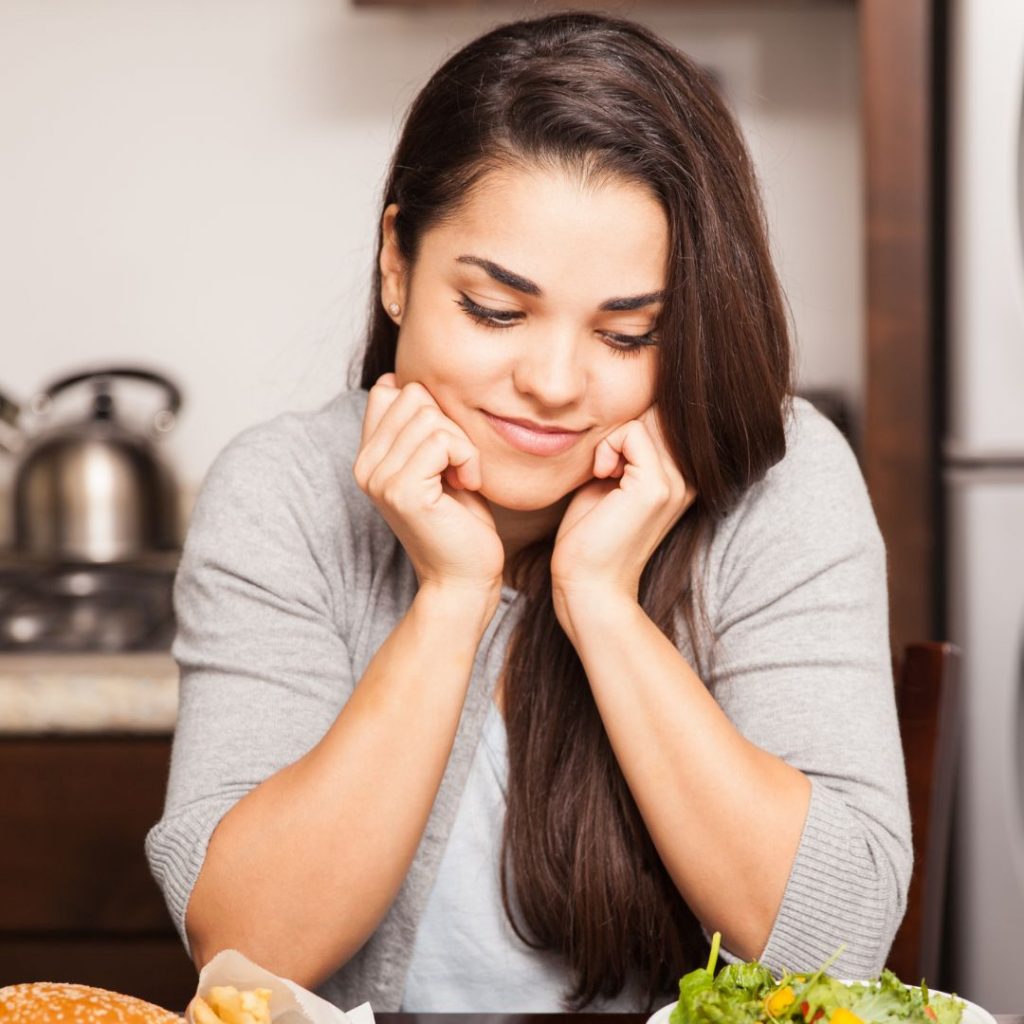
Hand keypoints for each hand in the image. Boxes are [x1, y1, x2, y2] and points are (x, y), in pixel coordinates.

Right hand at [354, 374, 503, 598]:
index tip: (444, 451)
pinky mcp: (401, 490)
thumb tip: (399, 380)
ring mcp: (378, 478)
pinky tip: (466, 486)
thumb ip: (416, 425)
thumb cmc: (459, 519)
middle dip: (450, 425)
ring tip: (460, 478)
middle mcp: (364, 464)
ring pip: (431, 416)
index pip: (391, 390)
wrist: (463, 575)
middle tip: (456, 466)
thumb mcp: (435, 461)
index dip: (430, 410)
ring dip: (462, 445)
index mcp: (368, 454)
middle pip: (414, 395)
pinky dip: (467, 459)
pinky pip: (443, 441)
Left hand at [550, 406, 695, 619]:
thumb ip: (626, 450)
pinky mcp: (656, 487)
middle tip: (602, 468)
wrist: (588, 584)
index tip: (608, 463)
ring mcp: (677, 483)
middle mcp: (689, 480)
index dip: (627, 429)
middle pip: (656, 415)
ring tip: (602, 474)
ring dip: (612, 440)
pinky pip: (632, 433)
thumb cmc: (590, 537)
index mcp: (683, 479)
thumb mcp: (611, 482)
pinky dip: (608, 447)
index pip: (664, 420)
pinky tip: (601, 475)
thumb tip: (626, 413)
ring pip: (643, 421)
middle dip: (621, 431)